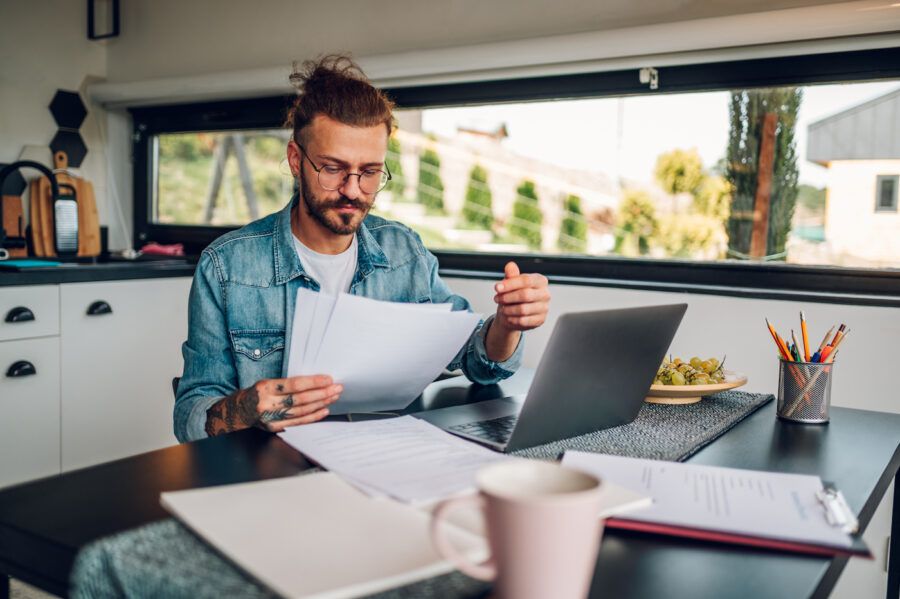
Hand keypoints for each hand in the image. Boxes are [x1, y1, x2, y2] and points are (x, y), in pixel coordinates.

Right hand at [205, 375, 341, 435]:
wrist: (238, 412)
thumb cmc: (256, 394)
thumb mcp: (267, 383)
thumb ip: (286, 384)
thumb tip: (314, 382)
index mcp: (265, 388)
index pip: (294, 385)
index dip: (313, 382)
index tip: (328, 379)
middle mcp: (268, 404)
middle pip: (300, 399)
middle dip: (322, 393)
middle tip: (337, 388)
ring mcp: (271, 418)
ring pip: (302, 411)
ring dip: (321, 404)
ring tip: (334, 396)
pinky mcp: (275, 428)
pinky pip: (298, 423)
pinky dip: (313, 416)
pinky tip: (324, 410)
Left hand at [493, 262, 549, 331]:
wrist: (515, 313)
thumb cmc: (514, 295)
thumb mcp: (511, 283)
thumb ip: (511, 275)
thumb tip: (510, 265)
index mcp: (540, 280)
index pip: (526, 280)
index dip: (510, 284)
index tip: (497, 288)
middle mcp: (545, 294)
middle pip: (525, 295)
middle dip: (507, 297)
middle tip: (497, 298)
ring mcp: (544, 308)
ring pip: (523, 309)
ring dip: (508, 309)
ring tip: (502, 308)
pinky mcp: (540, 320)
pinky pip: (523, 321)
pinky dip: (512, 319)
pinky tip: (507, 317)